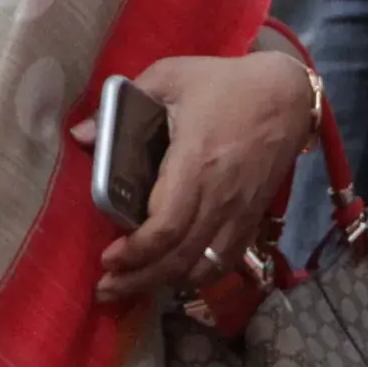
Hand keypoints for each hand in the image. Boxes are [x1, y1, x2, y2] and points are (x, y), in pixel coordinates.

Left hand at [92, 50, 318, 303]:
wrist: (286, 95)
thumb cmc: (224, 84)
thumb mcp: (170, 77)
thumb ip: (120, 105)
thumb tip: (81, 135)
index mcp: (196, 165)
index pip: (166, 228)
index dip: (136, 252)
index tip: (107, 258)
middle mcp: (220, 198)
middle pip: (179, 259)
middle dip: (139, 281)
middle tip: (106, 289)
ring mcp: (240, 213)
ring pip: (202, 268)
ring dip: (166, 284)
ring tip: (133, 286)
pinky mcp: (252, 219)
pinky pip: (225, 262)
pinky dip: (198, 277)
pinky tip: (174, 277)